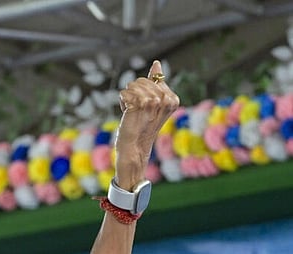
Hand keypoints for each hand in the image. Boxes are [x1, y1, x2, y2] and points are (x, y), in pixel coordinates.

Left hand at [114, 60, 179, 188]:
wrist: (133, 147)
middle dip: (133, 94)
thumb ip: (155, 83)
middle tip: (138, 112)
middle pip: (141, 80)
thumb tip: (157, 63)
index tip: (146, 109)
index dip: (142, 93)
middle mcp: (166, 99)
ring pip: (132, 85)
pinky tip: (127, 114)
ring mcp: (154, 101)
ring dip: (127, 99)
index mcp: (173, 99)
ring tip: (133, 113)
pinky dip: (122, 102)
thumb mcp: (151, 103)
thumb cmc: (141, 126)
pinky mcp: (140, 104)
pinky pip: (125, 93)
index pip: (152, 80)